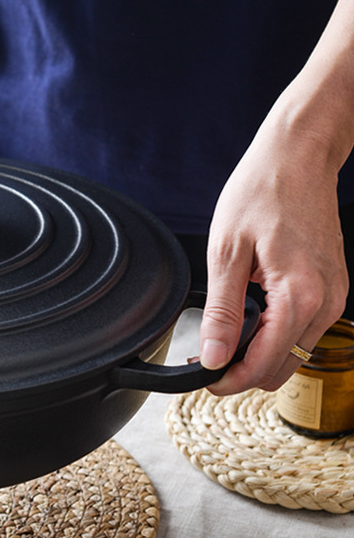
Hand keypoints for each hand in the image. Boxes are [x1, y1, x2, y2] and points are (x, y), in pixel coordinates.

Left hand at [200, 113, 348, 394]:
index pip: (263, 366)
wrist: (299, 157)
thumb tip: (214, 356)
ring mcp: (335, 297)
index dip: (228, 380)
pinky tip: (250, 316)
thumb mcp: (226, 253)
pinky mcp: (333, 289)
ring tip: (224, 333)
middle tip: (208, 355)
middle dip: (242, 371)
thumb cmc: (262, 192)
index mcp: (300, 296)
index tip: (203, 376)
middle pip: (281, 369)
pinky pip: (303, 331)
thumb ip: (222, 312)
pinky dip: (275, 336)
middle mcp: (326, 303)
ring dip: (259, 355)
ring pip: (294, 354)